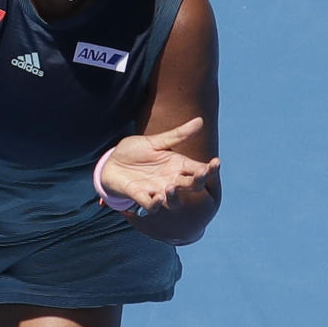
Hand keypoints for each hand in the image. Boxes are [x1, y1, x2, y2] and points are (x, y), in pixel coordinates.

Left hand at [99, 117, 219, 215]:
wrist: (111, 163)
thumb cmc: (135, 152)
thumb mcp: (155, 141)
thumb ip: (177, 135)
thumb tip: (201, 120)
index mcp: (178, 165)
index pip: (199, 169)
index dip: (210, 168)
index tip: (217, 162)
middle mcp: (171, 179)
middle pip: (192, 185)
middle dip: (198, 181)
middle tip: (200, 174)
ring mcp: (157, 190)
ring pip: (174, 200)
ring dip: (175, 196)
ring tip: (172, 186)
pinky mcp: (140, 196)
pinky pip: (151, 206)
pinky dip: (155, 204)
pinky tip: (158, 197)